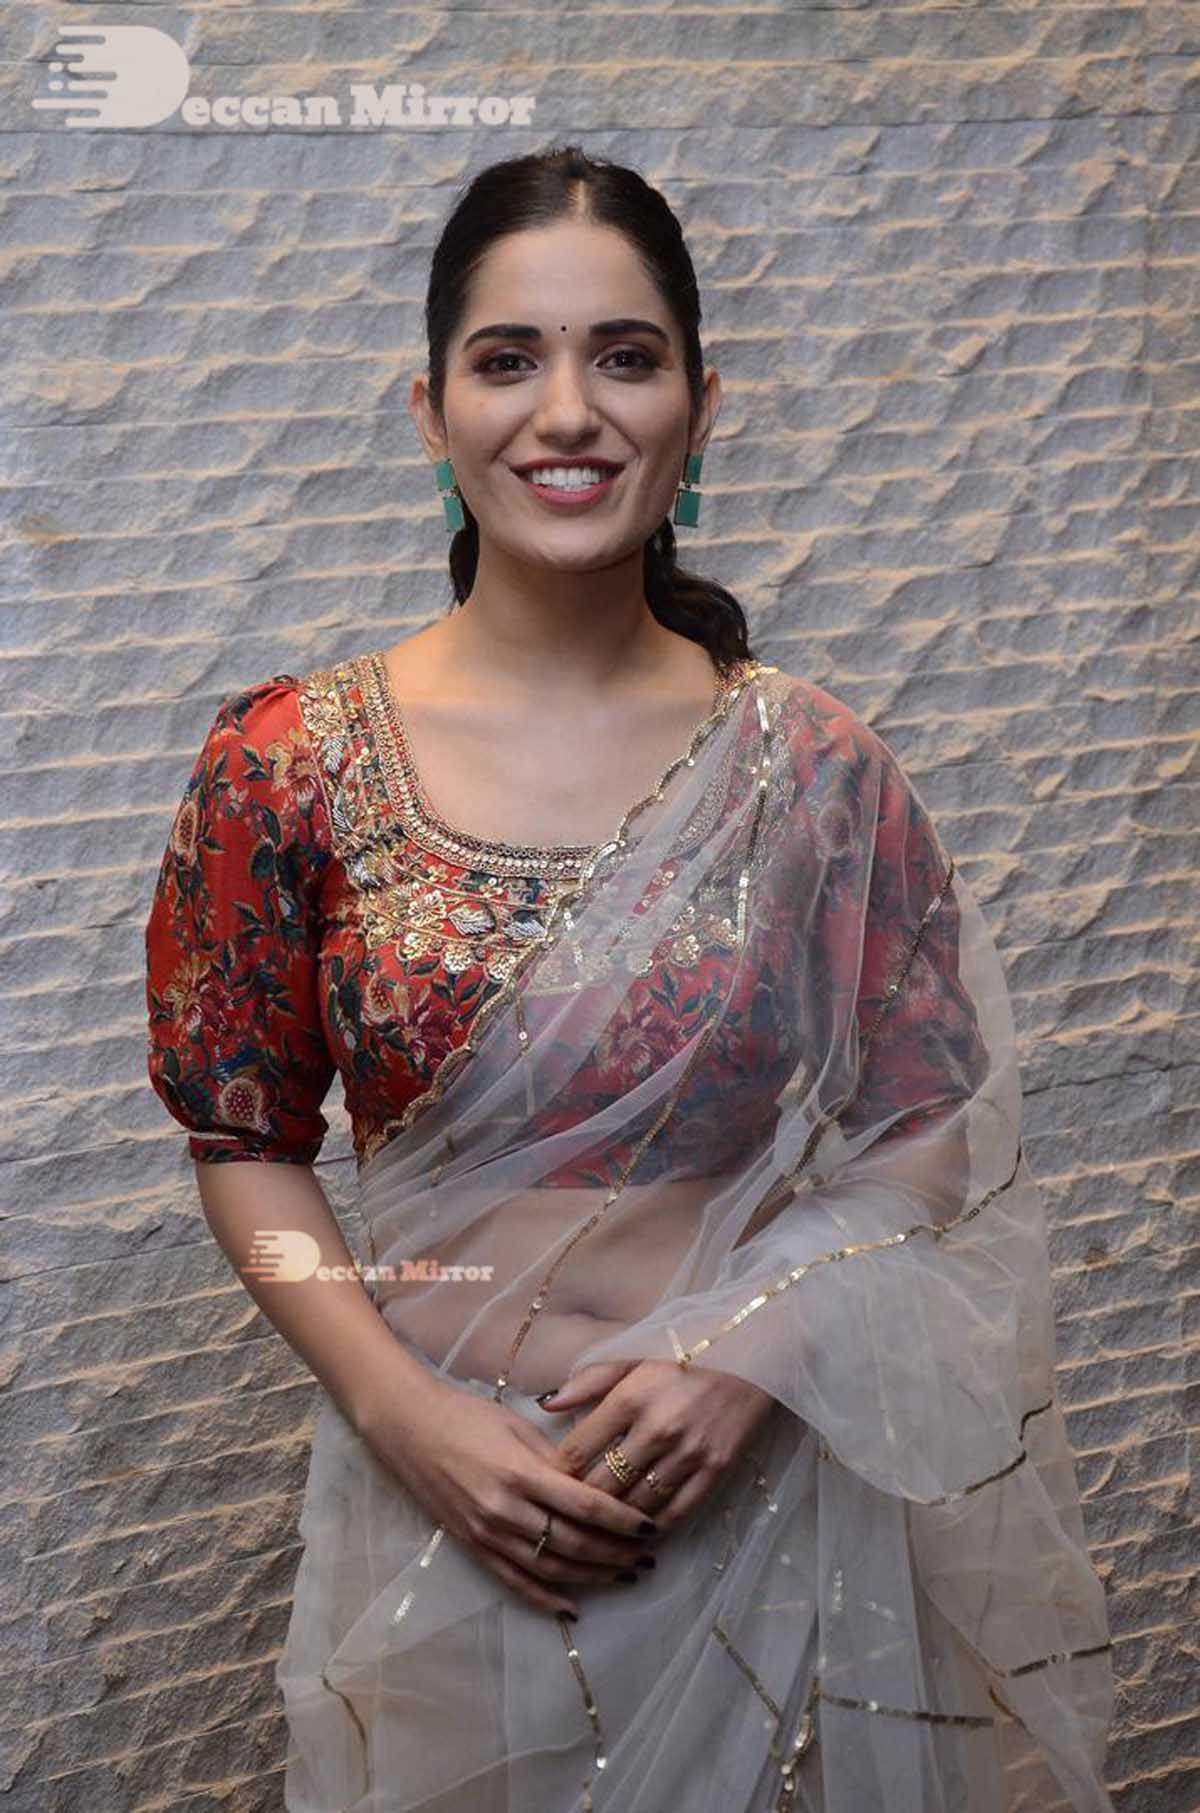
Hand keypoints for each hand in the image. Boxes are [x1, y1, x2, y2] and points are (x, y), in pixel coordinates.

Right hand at [358, 1373, 659, 1620]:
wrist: (409, 1427)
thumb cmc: (466, 1415)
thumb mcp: (517, 1425)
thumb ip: (555, 1459)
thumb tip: (593, 1483)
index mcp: (521, 1472)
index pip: (585, 1504)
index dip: (622, 1520)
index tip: (651, 1526)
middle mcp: (506, 1509)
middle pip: (574, 1543)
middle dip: (617, 1553)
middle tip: (648, 1557)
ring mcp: (487, 1533)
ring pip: (551, 1569)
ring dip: (593, 1578)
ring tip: (626, 1577)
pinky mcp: (472, 1547)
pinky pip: (515, 1582)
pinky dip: (546, 1599)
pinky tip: (574, 1607)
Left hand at [541, 1360, 777, 1531]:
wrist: (754, 1353)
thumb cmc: (686, 1351)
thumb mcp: (633, 1356)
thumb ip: (589, 1381)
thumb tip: (547, 1405)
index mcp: (629, 1398)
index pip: (577, 1451)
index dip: (558, 1473)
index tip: (549, 1483)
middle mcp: (656, 1429)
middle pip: (603, 1486)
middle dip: (581, 1503)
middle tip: (569, 1514)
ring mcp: (688, 1452)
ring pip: (637, 1505)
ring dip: (616, 1520)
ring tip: (601, 1528)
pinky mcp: (716, 1468)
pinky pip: (677, 1512)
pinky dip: (655, 1526)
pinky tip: (641, 1530)